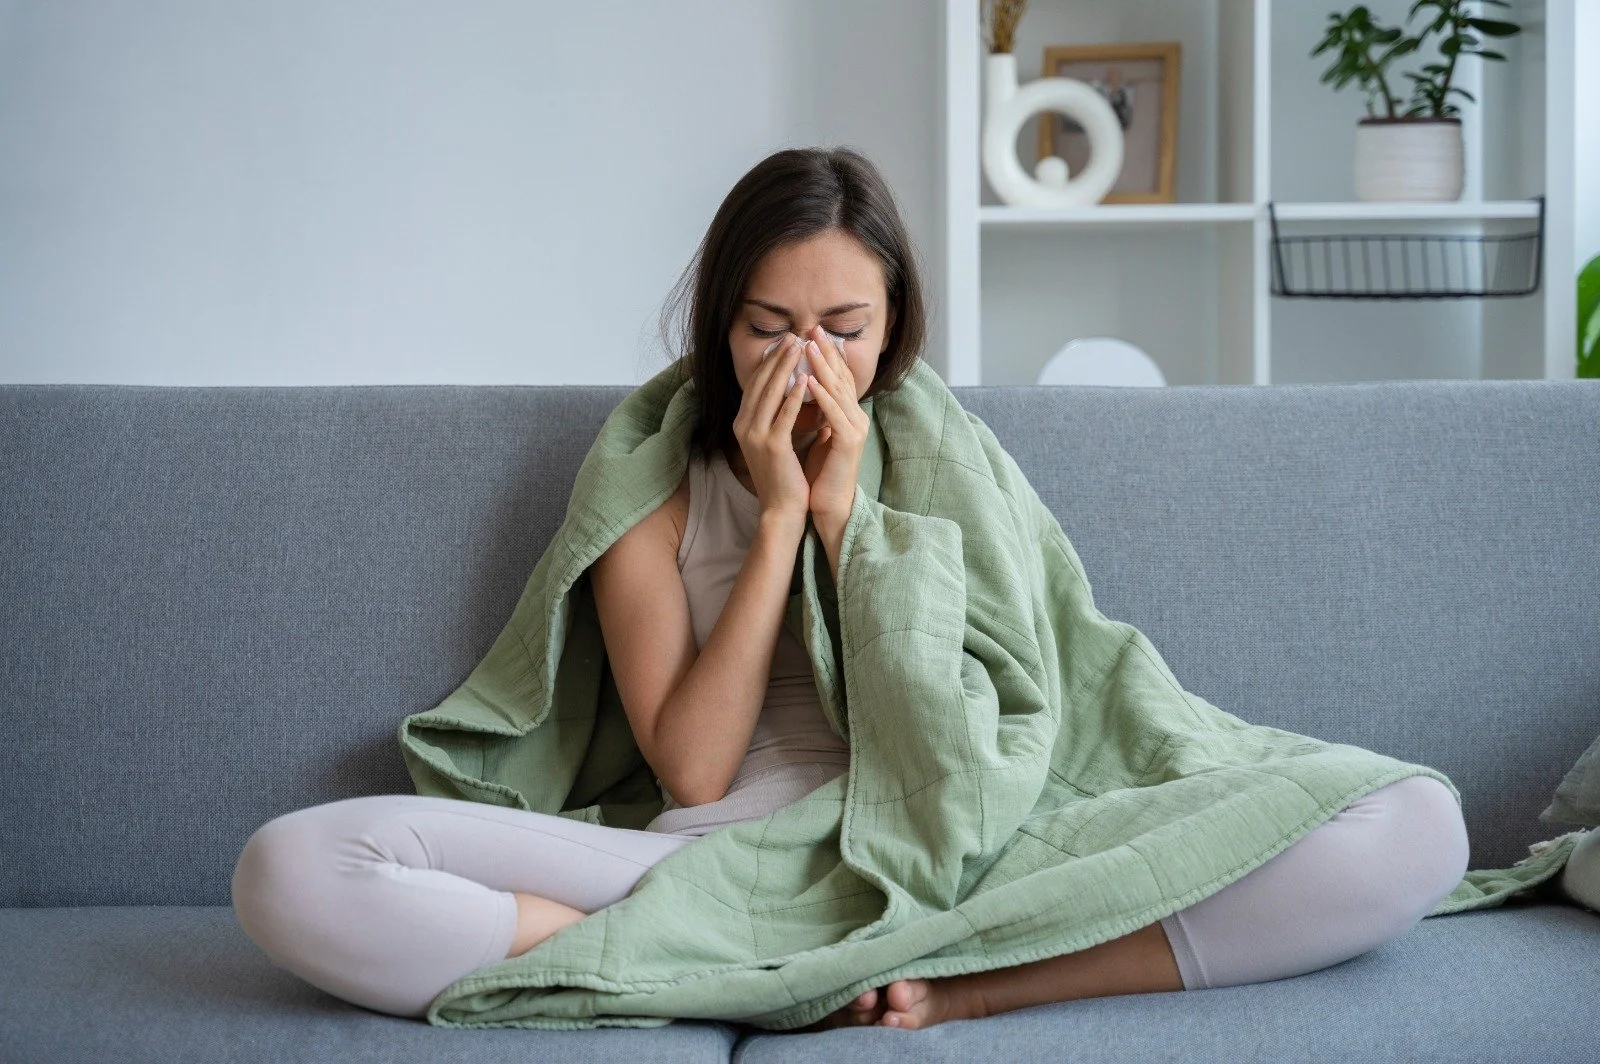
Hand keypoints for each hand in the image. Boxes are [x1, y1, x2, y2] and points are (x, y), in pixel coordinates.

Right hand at [732, 331, 811, 525]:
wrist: (782, 509)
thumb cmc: (784, 476)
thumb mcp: (777, 440)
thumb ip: (779, 417)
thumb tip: (794, 390)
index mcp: (743, 424)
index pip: (756, 384)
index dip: (769, 362)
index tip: (784, 343)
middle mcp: (744, 427)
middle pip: (761, 383)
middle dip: (778, 358)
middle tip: (793, 336)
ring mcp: (755, 436)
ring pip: (771, 394)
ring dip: (786, 368)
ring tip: (799, 348)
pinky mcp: (772, 447)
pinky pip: (784, 415)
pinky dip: (794, 397)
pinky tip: (806, 380)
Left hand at [798, 324, 868, 527]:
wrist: (827, 504)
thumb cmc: (820, 472)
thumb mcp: (818, 434)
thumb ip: (817, 412)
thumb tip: (804, 389)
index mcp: (848, 414)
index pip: (838, 377)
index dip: (826, 354)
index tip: (810, 333)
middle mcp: (856, 417)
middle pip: (842, 377)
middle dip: (826, 352)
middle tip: (812, 329)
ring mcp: (855, 428)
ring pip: (839, 391)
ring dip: (823, 367)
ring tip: (809, 347)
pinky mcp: (849, 442)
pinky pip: (834, 414)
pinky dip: (822, 396)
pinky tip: (810, 381)